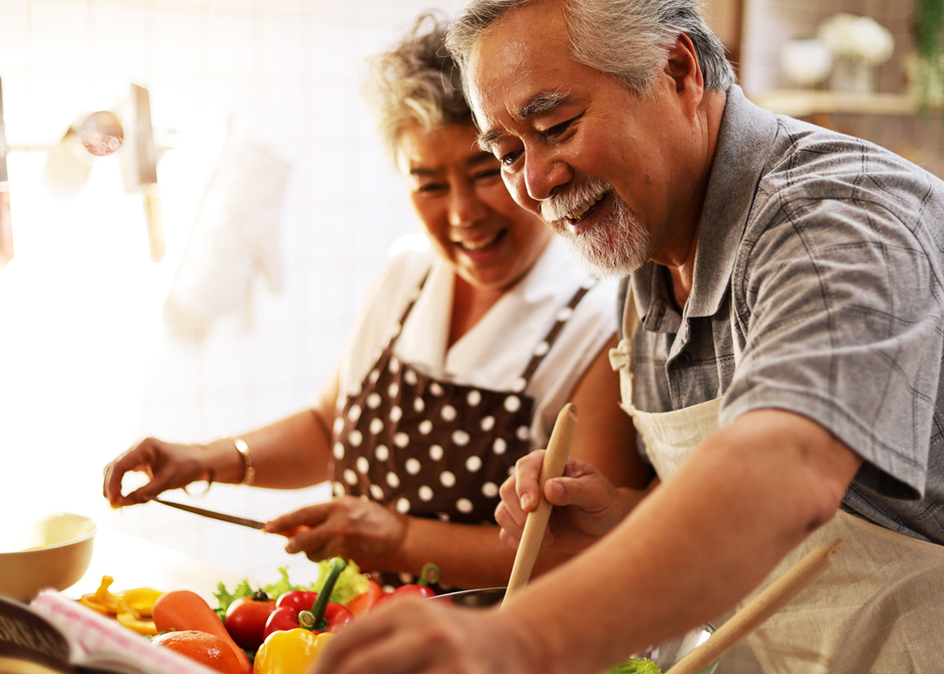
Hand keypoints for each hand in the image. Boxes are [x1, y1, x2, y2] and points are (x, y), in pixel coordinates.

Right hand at [102, 438, 209, 506]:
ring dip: (112, 486)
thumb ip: (144, 493)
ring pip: (115, 469)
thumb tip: (122, 504)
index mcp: (145, 446)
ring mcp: (137, 452)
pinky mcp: (138, 460)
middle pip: (113, 466)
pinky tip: (120, 496)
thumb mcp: (167, 482)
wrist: (200, 461)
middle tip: (113, 505)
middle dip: (110, 487)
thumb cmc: (188, 467)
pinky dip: (118, 484)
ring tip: (116, 503)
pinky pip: (122, 472)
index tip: (113, 502)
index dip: (113, 485)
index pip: (120, 465)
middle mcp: (138, 447)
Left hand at [265, 496, 407, 570]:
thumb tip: (294, 527)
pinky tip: (344, 552)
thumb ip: (324, 515)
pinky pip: (327, 564)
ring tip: (331, 545)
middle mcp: (338, 527)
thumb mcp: (349, 507)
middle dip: (292, 546)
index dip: (281, 522)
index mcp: (338, 507)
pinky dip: (329, 560)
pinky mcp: (347, 563)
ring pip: (313, 555)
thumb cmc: (373, 519)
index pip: (301, 515)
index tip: (267, 528)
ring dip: (314, 553)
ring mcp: (343, 547)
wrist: (400, 539)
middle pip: (301, 541)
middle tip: (288, 547)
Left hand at [309, 596, 547, 673]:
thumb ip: (376, 643)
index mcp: (407, 610)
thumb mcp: (416, 627)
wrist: (522, 643)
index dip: (319, 671)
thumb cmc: (455, 643)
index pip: (345, 643)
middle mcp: (427, 631)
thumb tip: (321, 672)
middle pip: (359, 670)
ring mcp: (450, 662)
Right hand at [495, 450, 631, 552]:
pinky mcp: (521, 525)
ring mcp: (523, 503)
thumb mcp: (596, 493)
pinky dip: (519, 543)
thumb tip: (550, 488)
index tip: (532, 506)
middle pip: (507, 491)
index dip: (525, 485)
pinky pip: (506, 534)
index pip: (525, 467)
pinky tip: (543, 543)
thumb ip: (575, 489)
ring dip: (520, 530)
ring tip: (549, 538)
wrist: (603, 526)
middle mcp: (530, 480)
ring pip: (502, 513)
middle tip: (547, 532)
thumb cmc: (602, 501)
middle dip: (521, 514)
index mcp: (547, 463)